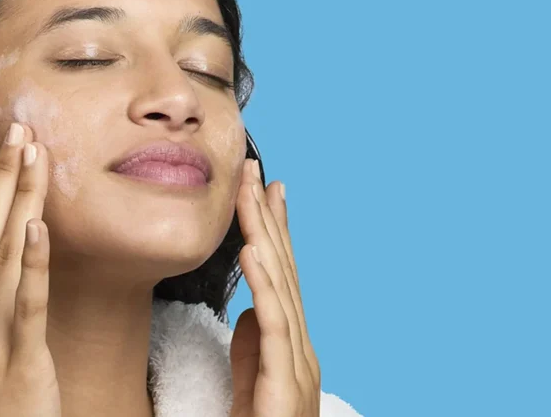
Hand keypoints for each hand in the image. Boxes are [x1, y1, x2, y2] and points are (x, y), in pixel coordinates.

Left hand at [229, 159, 319, 416]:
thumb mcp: (251, 379)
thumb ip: (253, 346)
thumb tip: (250, 310)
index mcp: (290, 343)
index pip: (280, 274)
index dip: (272, 230)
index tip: (262, 189)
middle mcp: (300, 345)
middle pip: (282, 268)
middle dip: (267, 217)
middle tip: (254, 170)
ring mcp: (297, 361)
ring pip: (280, 285)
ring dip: (264, 235)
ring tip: (250, 194)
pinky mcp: (284, 380)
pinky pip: (274, 323)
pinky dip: (264, 282)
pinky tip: (252, 250)